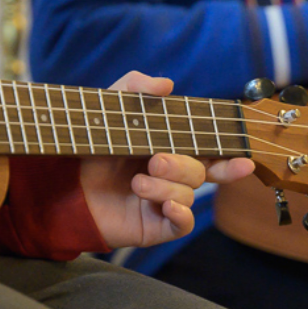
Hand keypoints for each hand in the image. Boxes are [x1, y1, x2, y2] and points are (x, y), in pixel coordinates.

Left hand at [78, 71, 254, 248]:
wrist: (64, 181)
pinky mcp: (154, 225)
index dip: (228, 155)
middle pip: (199, 172)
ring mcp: (164, 201)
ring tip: (137, 182)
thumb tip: (168, 84)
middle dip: (182, 165)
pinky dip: (179, 215)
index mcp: (169, 147)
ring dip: (166, 188)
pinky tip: (165, 208)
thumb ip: (135, 88)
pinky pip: (181, 224)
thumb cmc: (92, 142)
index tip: (243, 158)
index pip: (208, 151)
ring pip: (187, 196)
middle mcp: (171, 175)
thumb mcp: (111, 107)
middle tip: (155, 161)